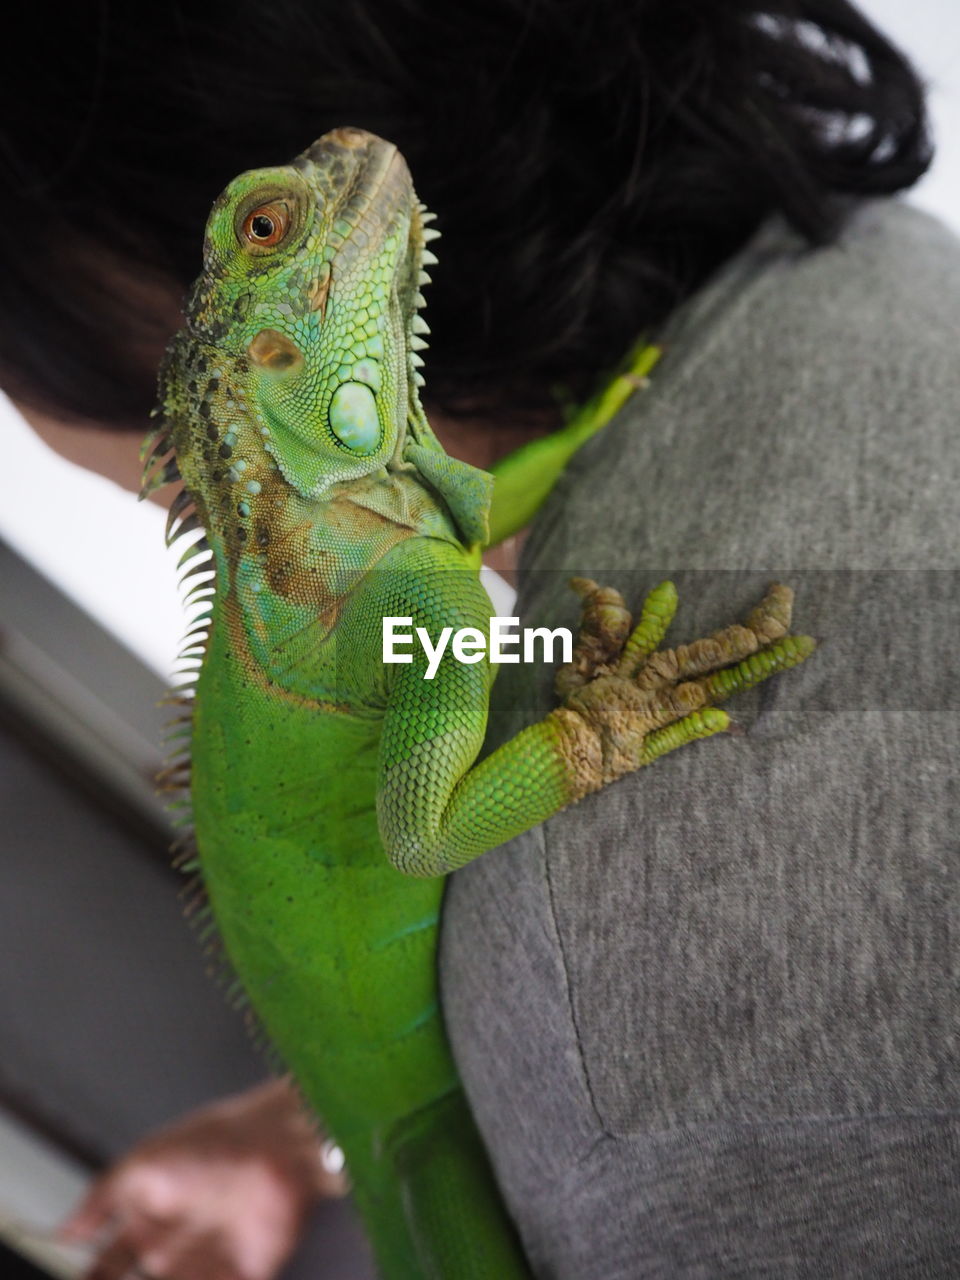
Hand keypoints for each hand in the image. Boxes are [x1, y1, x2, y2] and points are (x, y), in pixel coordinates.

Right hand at [59, 1078, 346, 1279]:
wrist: (278, 1146)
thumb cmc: (215, 1140)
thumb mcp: (143, 1164)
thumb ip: (100, 1199)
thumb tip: (64, 1230)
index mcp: (147, 1216)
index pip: (103, 1266)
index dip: (89, 1277)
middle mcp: (172, 1245)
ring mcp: (204, 1263)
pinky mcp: (240, 1277)